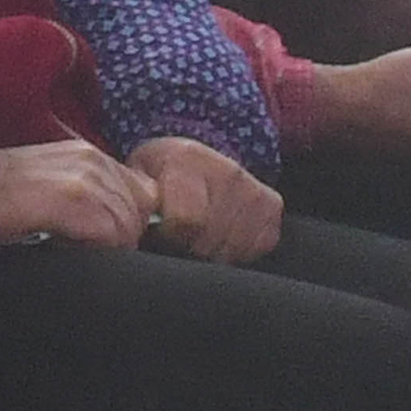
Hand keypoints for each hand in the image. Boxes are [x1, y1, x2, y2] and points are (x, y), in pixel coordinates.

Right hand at [0, 140, 148, 248]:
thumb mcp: (51, 184)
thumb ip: (88, 193)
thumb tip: (121, 224)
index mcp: (89, 154)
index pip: (143, 193)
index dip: (126, 220)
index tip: (96, 233)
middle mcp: (94, 159)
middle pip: (140, 213)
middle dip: (118, 236)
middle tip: (76, 239)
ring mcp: (86, 177)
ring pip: (128, 228)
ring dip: (104, 246)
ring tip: (64, 240)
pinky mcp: (76, 198)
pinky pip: (113, 237)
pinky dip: (93, 249)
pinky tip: (61, 242)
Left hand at [130, 139, 289, 263]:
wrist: (191, 156)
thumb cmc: (158, 173)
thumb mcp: (137, 176)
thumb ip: (138, 198)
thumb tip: (137, 228)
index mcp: (187, 159)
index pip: (188, 220)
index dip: (170, 238)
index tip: (161, 235)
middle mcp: (227, 170)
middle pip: (212, 239)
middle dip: (190, 248)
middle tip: (179, 240)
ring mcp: (254, 188)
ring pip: (234, 247)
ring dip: (213, 253)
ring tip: (197, 238)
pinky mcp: (273, 205)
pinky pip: (257, 247)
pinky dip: (237, 252)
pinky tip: (220, 237)